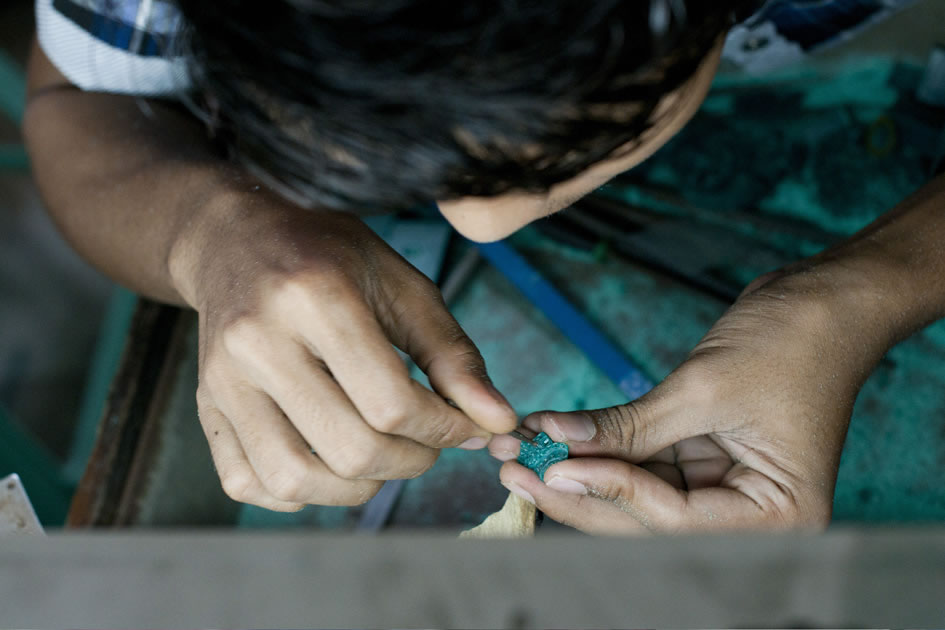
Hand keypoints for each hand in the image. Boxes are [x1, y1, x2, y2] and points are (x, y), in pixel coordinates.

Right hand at [173, 190, 516, 509]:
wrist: (236, 239)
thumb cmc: (330, 256)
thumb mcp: (402, 284)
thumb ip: (452, 354)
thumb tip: (497, 422)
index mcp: (314, 296)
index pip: (391, 402)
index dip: (444, 428)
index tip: (466, 425)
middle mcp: (258, 341)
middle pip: (349, 448)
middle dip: (411, 460)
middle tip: (428, 441)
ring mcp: (221, 379)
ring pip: (294, 479)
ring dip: (358, 488)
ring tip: (384, 457)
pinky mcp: (205, 406)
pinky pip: (249, 483)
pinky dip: (298, 494)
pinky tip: (328, 462)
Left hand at [489, 268, 889, 533]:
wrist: (827, 299)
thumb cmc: (793, 340)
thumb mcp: (704, 388)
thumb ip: (629, 428)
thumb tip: (557, 447)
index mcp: (776, 513)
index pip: (674, 519)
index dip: (608, 491)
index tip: (548, 469)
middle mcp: (750, 510)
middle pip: (645, 514)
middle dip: (576, 487)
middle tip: (513, 467)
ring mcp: (723, 483)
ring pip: (634, 488)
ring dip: (575, 463)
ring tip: (517, 446)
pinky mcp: (700, 455)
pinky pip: (640, 457)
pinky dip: (596, 443)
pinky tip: (549, 431)